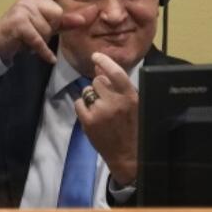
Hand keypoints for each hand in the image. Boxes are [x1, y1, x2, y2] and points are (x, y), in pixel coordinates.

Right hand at [0, 0, 88, 65]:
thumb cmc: (23, 33)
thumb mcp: (47, 26)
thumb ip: (66, 21)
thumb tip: (86, 18)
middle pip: (56, 13)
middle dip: (51, 28)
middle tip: (38, 33)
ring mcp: (23, 9)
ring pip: (47, 28)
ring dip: (42, 40)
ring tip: (30, 40)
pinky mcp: (18, 22)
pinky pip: (38, 38)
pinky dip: (44, 51)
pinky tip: (50, 58)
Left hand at [75, 52, 137, 185]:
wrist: (129, 155)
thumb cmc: (133, 127)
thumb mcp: (132, 104)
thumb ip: (118, 86)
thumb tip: (100, 67)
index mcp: (130, 96)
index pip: (116, 72)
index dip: (104, 61)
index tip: (96, 56)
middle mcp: (116, 102)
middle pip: (97, 81)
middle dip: (98, 87)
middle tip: (105, 100)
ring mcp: (101, 112)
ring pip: (87, 91)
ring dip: (91, 97)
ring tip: (101, 110)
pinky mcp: (89, 121)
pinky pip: (79, 103)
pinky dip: (83, 107)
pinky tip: (92, 116)